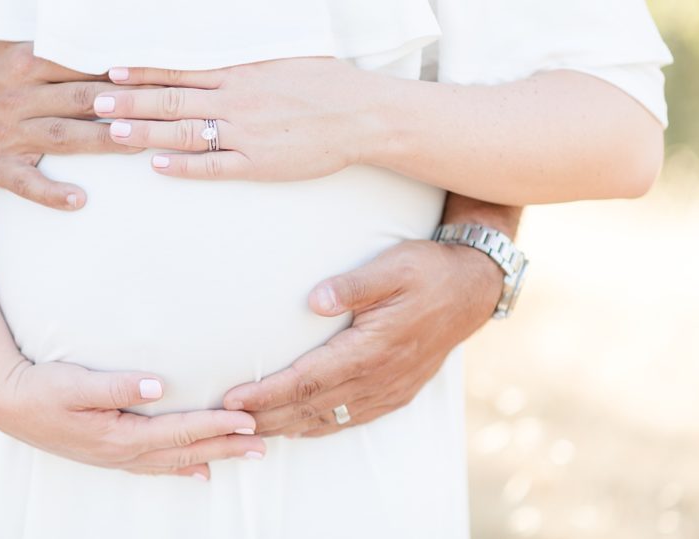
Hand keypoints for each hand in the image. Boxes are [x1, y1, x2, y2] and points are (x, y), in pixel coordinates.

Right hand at [0, 42, 139, 209]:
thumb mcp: (15, 48)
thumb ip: (56, 47)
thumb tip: (112, 35)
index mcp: (24, 64)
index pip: (80, 65)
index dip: (118, 71)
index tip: (154, 74)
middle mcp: (18, 98)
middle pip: (79, 99)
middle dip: (123, 104)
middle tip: (161, 108)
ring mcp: (9, 134)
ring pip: (63, 137)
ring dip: (102, 141)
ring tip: (138, 144)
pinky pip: (27, 183)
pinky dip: (52, 193)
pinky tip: (80, 200)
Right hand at [0, 359, 264, 479]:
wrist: (7, 404)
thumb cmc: (40, 389)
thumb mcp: (75, 383)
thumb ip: (117, 386)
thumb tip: (158, 385)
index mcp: (119, 436)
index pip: (179, 432)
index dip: (215, 426)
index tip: (248, 420)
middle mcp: (123, 452)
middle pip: (185, 451)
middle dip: (226, 446)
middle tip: (264, 445)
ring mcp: (117, 456)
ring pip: (175, 461)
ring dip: (211, 456)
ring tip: (244, 456)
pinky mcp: (110, 452)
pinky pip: (156, 465)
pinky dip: (182, 467)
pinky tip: (199, 470)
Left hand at [91, 59, 376, 180]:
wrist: (363, 113)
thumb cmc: (327, 84)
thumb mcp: (284, 59)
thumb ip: (247, 60)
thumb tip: (221, 53)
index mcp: (240, 73)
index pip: (179, 70)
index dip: (142, 72)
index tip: (110, 71)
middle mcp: (236, 99)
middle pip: (172, 99)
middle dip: (130, 101)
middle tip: (94, 102)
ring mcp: (245, 132)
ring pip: (184, 131)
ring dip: (145, 132)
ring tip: (111, 132)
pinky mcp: (258, 162)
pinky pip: (214, 165)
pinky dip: (183, 165)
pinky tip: (156, 166)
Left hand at [221, 240, 502, 436]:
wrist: (474, 288)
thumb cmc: (428, 271)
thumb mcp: (392, 267)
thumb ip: (354, 285)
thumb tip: (314, 301)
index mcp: (372, 349)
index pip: (308, 380)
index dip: (268, 393)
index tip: (233, 399)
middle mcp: (379, 378)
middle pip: (311, 407)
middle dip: (265, 418)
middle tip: (224, 424)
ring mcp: (390, 390)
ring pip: (328, 419)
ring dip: (286, 426)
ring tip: (249, 431)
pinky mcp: (397, 392)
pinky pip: (350, 419)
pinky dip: (318, 427)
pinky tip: (298, 427)